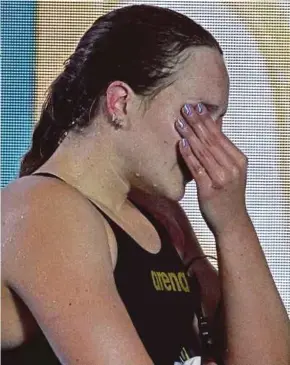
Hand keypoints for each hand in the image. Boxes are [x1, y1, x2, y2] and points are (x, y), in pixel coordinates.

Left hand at [175, 103, 248, 235]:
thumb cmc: (228, 195)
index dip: (207, 120)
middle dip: (197, 122)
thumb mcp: (232, 172)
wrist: (232, 222)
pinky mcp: (209, 190)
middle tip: (185, 107)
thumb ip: (222, 154)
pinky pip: (197, 168)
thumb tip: (208, 132)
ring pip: (203, 152)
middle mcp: (232, 167)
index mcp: (239, 160)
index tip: (196, 106)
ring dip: (190, 135)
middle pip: (211, 140)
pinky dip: (188, 155)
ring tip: (179, 121)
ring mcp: (222, 178)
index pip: (220, 136)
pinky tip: (181, 144)